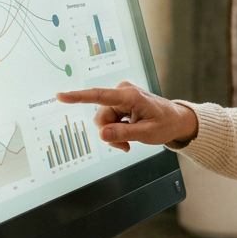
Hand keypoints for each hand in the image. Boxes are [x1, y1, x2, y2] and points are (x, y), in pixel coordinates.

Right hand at [57, 82, 197, 151]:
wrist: (176, 120)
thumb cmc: (165, 124)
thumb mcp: (146, 133)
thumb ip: (123, 133)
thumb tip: (102, 134)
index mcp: (129, 96)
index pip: (99, 96)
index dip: (78, 97)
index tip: (61, 96)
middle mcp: (122, 92)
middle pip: (101, 117)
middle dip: (109, 133)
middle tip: (124, 145)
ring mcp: (120, 96)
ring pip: (103, 121)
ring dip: (113, 134)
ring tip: (128, 141)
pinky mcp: (119, 102)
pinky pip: (109, 120)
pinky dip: (116, 130)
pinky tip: (127, 135)